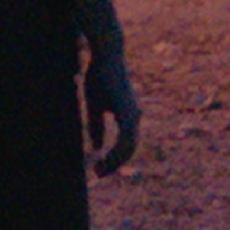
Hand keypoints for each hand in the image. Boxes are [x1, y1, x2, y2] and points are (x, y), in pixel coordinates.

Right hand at [83, 21, 140, 176]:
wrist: (106, 55)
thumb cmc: (99, 76)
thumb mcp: (94, 105)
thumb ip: (97, 126)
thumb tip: (97, 147)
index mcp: (128, 116)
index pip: (126, 144)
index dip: (114, 159)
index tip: (99, 169)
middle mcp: (134, 116)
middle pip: (129, 149)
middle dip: (114, 164)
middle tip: (98, 174)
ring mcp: (133, 113)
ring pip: (129, 146)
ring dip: (115, 161)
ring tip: (99, 170)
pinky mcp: (127, 110)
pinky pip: (125, 137)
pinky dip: (116, 150)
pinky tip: (104, 157)